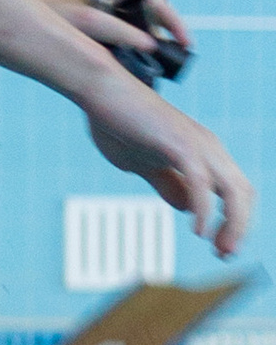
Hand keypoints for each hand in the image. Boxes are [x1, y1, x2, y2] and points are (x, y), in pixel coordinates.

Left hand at [52, 0, 192, 73]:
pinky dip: (131, 61)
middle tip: (172, 66)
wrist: (19, 23)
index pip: (157, 5)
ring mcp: (106, 24)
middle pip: (151, 23)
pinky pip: (122, 50)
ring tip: (155, 74)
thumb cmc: (51, 16)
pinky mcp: (97, 40)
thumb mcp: (86, 22)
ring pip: (138, 39)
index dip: (175, 24)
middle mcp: (114, 7)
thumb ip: (119, 32)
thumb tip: (152, 46)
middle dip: (164, 43)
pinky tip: (131, 78)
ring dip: (148, 55)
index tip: (185, 45)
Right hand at [79, 76, 251, 257]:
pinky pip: (201, 183)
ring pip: (233, 190)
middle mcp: (208, 147)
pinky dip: (204, 210)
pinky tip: (197, 230)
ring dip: (233, 223)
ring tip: (219, 248)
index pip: (234, 190)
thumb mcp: (143, 163)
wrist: (100, 90)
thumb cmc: (117, 121)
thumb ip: (167, 182)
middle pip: (244, 192)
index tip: (218, 247)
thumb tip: (188, 207)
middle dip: (239, 227)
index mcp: (202, 151)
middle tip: (225, 253)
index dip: (234, 221)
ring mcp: (197, 145)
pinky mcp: (179, 145)